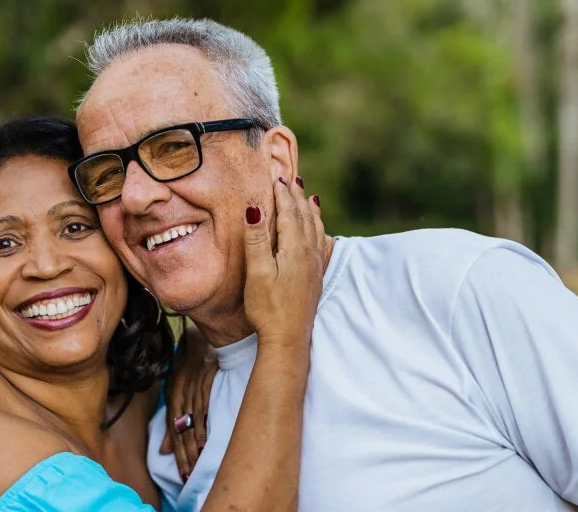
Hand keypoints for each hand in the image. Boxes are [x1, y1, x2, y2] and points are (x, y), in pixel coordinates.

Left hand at [161, 325, 217, 480]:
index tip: (182, 475)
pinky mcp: (207, 377)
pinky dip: (204, 424)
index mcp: (172, 396)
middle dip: (185, 456)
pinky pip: (204, 405)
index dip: (178, 454)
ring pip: (192, 421)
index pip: (173, 431)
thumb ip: (172, 420)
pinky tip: (205, 441)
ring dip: (194, 446)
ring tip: (196, 466)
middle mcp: (180, 393)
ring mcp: (193, 385)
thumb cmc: (189, 363)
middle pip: (181, 430)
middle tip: (189, 478)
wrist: (201, 333)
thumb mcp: (177, 389)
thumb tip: (164, 449)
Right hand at [243, 178, 326, 347]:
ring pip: (316, 229)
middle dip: (297, 196)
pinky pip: (321, 245)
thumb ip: (257, 239)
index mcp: (294, 249)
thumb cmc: (268, 308)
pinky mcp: (315, 277)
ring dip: (310, 210)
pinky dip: (320, 231)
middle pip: (305, 216)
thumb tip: (255, 208)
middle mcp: (309, 254)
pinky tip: (322, 233)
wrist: (288, 339)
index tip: (276, 176)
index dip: (282, 193)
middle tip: (291, 178)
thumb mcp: (258, 272)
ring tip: (308, 196)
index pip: (289, 212)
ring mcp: (314, 266)